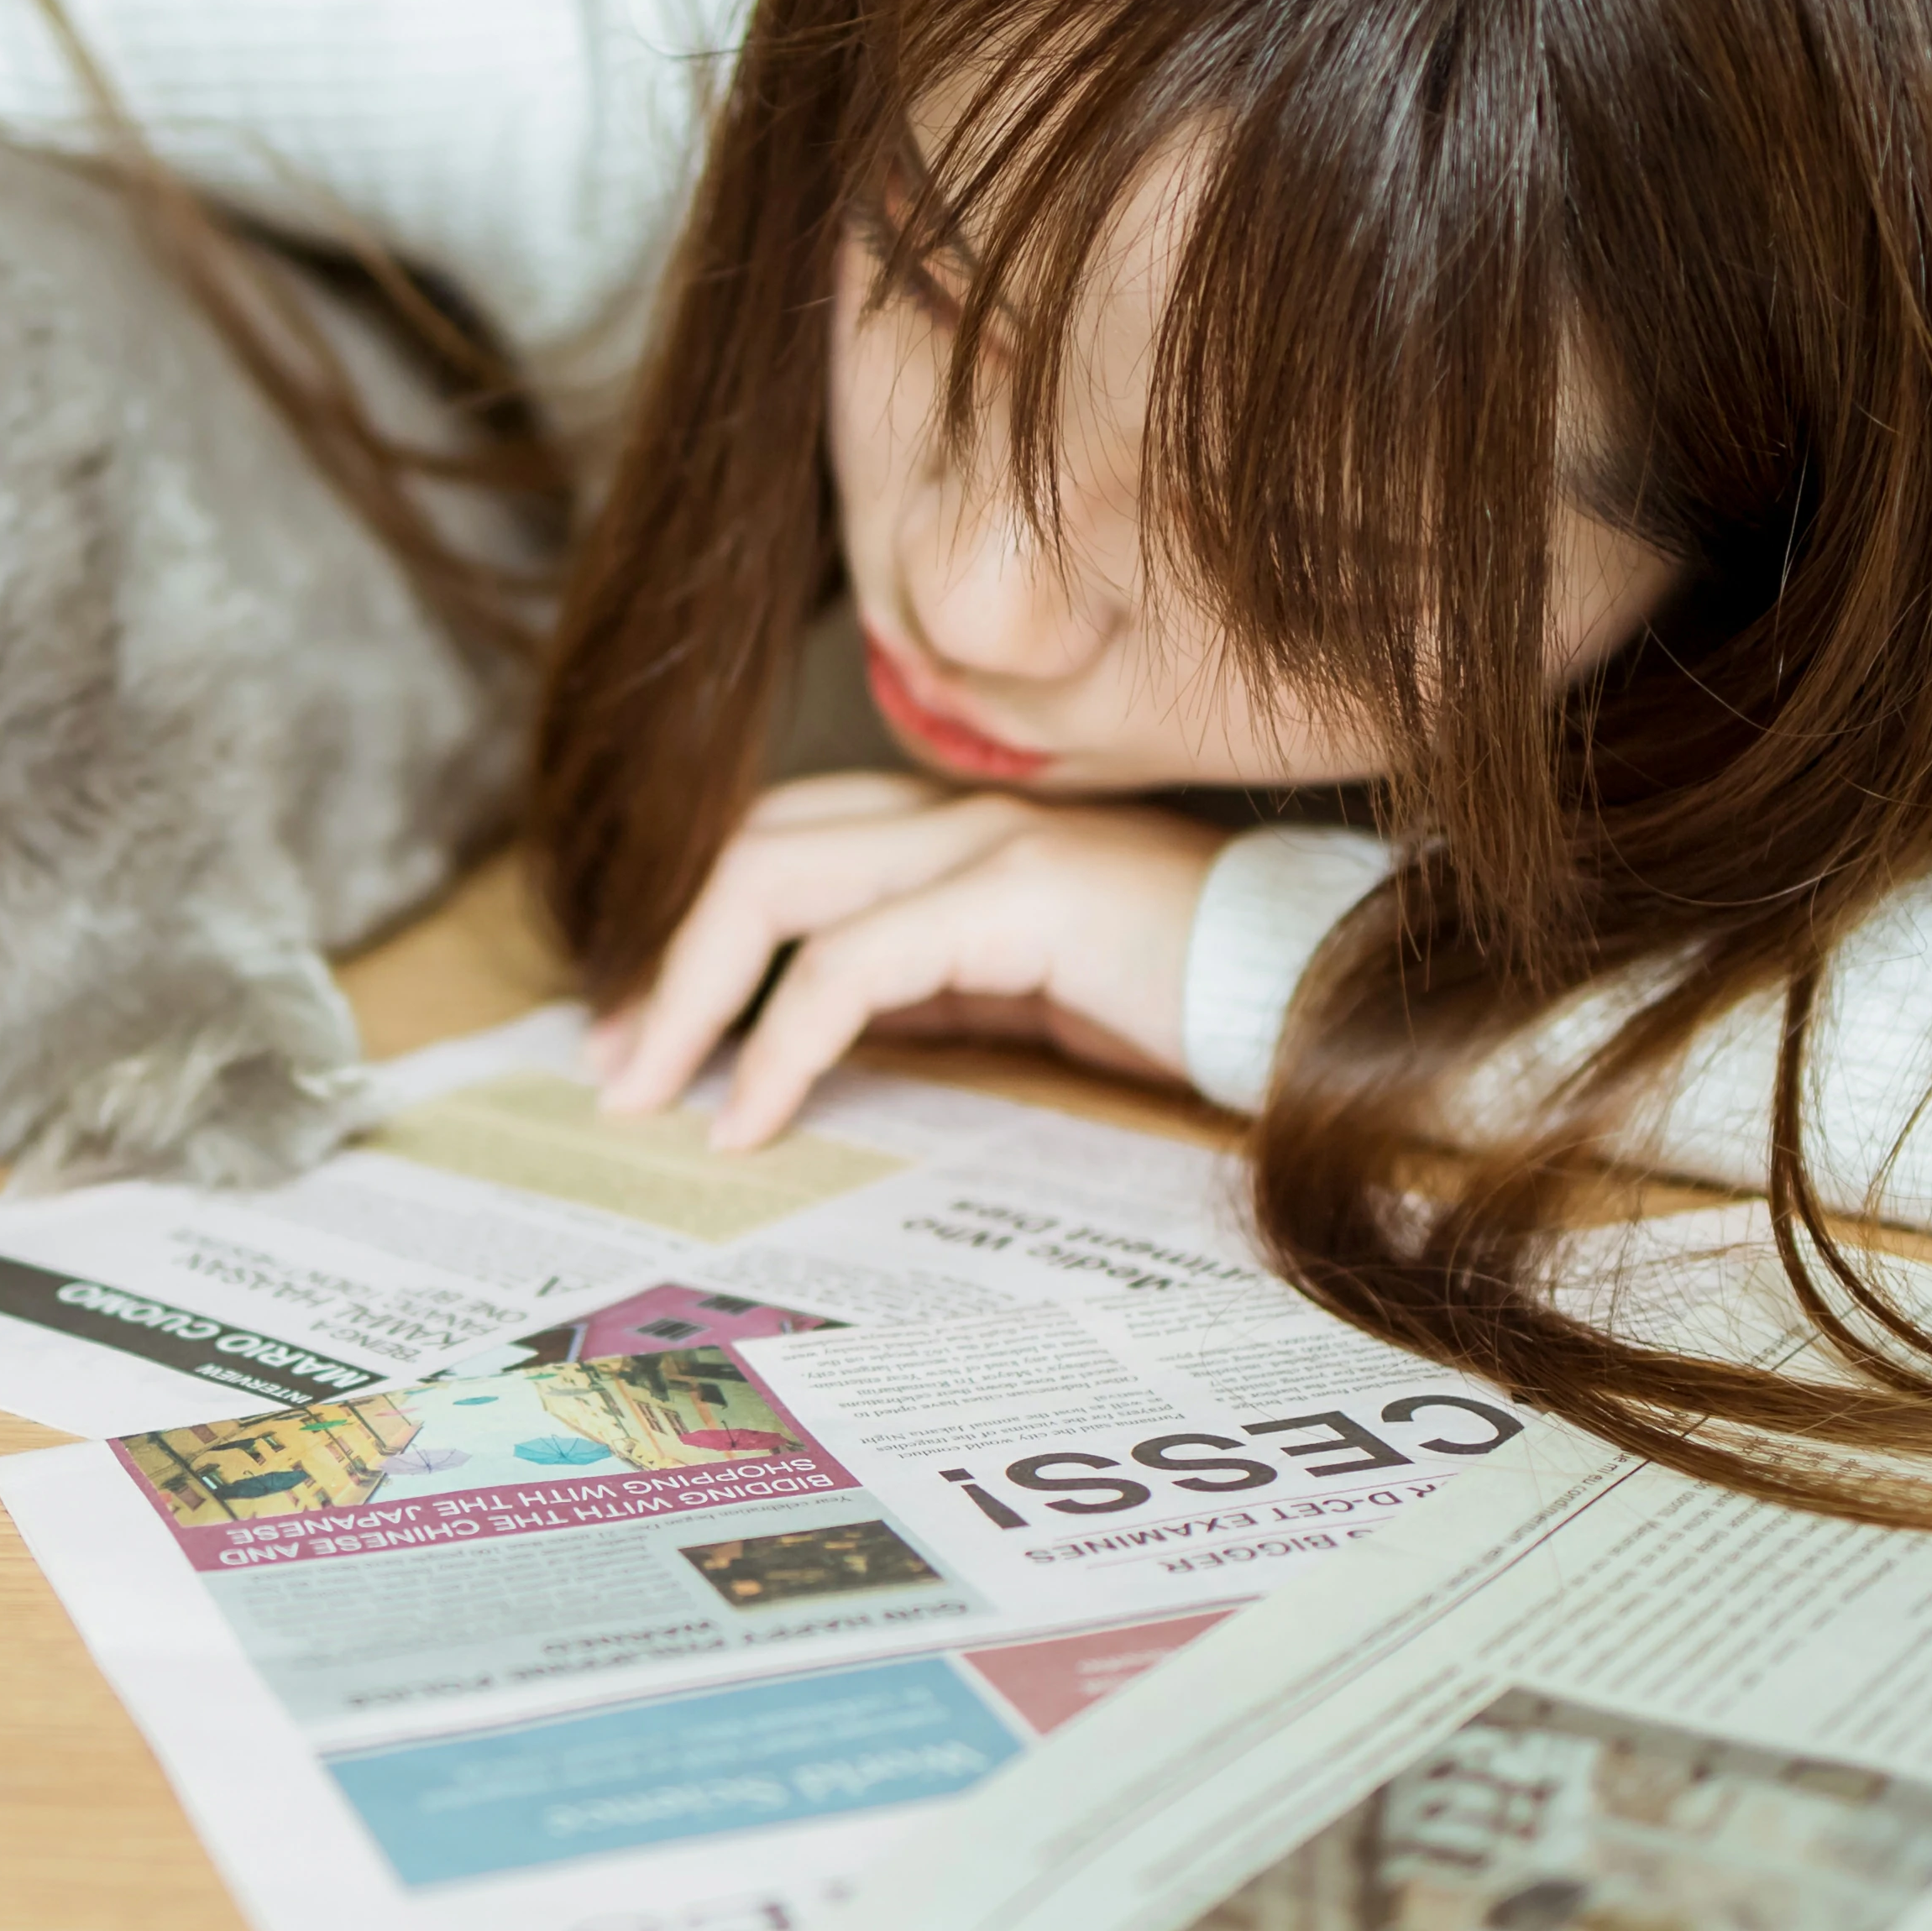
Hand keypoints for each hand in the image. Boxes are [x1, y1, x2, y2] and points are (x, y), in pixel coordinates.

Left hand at [586, 775, 1229, 1149]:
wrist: (1319, 993)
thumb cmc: (1188, 1005)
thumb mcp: (1024, 999)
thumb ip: (930, 996)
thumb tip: (817, 1045)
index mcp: (960, 832)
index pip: (783, 843)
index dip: (691, 932)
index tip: (639, 1040)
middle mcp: (962, 814)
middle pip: (753, 847)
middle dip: (662, 961)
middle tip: (612, 1071)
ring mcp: (989, 842)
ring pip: (774, 880)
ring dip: (690, 995)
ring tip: (653, 1096)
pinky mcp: (1018, 893)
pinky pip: (851, 963)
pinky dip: (781, 1042)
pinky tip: (755, 1115)